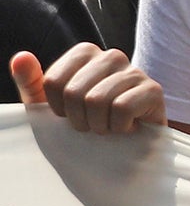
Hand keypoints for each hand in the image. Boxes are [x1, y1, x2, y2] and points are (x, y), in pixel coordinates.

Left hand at [10, 44, 164, 133]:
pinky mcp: (153, 90)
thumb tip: (20, 57)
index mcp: (85, 54)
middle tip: (91, 124)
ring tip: (107, 126)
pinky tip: (126, 127)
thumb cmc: (84, 122)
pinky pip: (122, 108)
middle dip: (78, 119)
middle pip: (74, 91)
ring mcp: (135, 71)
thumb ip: (31, 82)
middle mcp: (112, 56)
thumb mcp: (48, 106)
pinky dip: (119, 127)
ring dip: (98, 125)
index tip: (69, 114)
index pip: (53, 81)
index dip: (56, 108)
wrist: (121, 151)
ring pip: (98, 100)